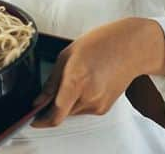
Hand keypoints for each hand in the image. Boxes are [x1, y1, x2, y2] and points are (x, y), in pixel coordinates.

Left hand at [31, 17, 164, 127]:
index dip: (41, 121)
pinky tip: (87, 82)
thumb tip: (39, 99)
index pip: (55, 113)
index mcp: (76, 80)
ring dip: (68, 101)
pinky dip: (80, 100)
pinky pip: (84, 109)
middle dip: (54, 105)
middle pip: (63, 113)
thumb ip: (52, 81)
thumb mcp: (67, 55)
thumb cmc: (101, 43)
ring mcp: (98, 104)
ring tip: (77, 77)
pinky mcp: (104, 108)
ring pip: (73, 112)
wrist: (130, 47)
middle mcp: (88, 96)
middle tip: (56, 86)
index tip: (33, 120)